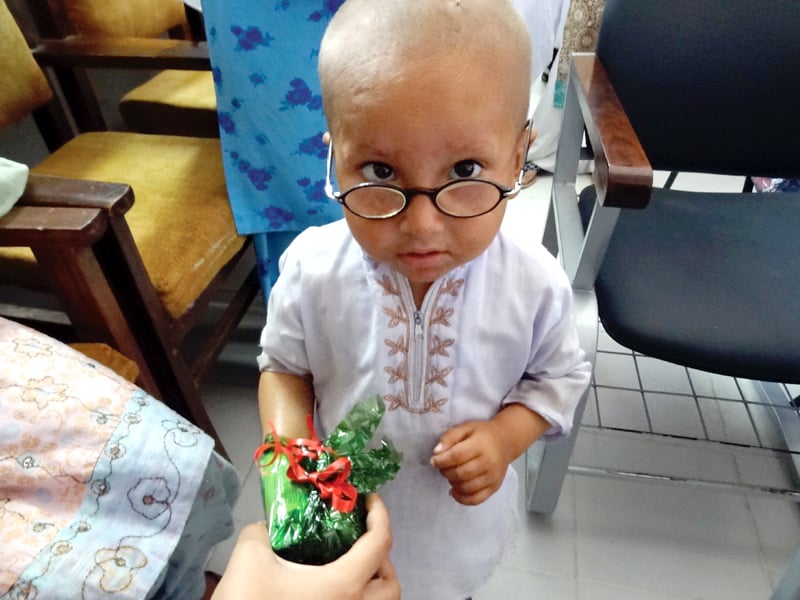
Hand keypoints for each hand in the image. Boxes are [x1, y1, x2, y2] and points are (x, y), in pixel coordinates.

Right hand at [212, 494, 398, 599]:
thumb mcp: (249, 557)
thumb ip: (262, 532)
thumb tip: (267, 528)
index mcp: (343, 586)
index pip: (379, 543)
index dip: (380, 515)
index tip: (370, 499)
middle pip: (391, 585)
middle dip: (382, 559)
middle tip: (360, 540)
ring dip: (372, 584)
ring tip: (347, 566)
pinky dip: (353, 599)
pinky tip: (326, 588)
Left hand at [429, 419, 508, 505]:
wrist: (505, 441)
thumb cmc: (482, 434)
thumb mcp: (465, 428)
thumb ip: (449, 437)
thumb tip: (436, 452)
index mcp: (481, 445)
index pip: (457, 456)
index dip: (441, 461)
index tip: (434, 461)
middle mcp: (489, 462)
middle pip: (460, 473)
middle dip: (446, 472)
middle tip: (443, 467)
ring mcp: (493, 477)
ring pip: (466, 488)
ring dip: (452, 483)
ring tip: (450, 475)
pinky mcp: (494, 487)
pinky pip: (476, 499)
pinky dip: (462, 498)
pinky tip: (454, 490)